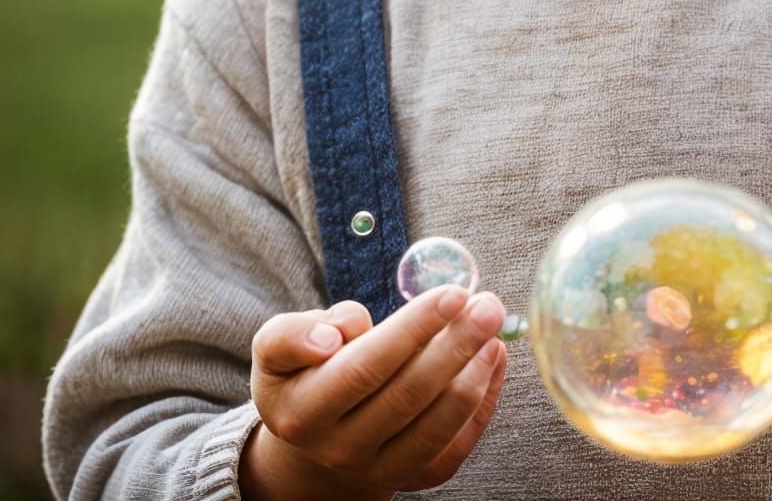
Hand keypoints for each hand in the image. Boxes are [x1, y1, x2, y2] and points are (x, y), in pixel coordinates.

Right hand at [241, 285, 507, 498]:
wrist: (314, 442)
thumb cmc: (304, 375)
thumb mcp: (276, 348)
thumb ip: (294, 333)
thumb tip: (343, 327)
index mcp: (304, 410)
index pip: (364, 368)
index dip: (412, 330)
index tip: (453, 293)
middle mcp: (340, 448)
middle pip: (407, 396)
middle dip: (456, 346)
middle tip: (489, 305)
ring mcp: (379, 470)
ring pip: (435, 428)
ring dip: (475, 376)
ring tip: (495, 331)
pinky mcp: (413, 478)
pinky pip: (454, 448)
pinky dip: (482, 404)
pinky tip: (494, 360)